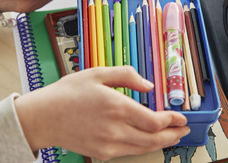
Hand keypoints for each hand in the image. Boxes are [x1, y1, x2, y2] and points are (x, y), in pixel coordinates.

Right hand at [14, 66, 189, 159]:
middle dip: (173, 135)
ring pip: (144, 148)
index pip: (154, 120)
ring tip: (172, 137)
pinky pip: (129, 152)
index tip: (181, 118)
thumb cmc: (67, 93)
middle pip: (154, 138)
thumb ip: (127, 76)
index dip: (172, 120)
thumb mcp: (97, 73)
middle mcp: (116, 129)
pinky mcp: (102, 153)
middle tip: (183, 131)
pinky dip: (143, 147)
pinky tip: (146, 141)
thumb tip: (148, 85)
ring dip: (161, 143)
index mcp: (117, 106)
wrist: (43, 117)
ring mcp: (108, 144)